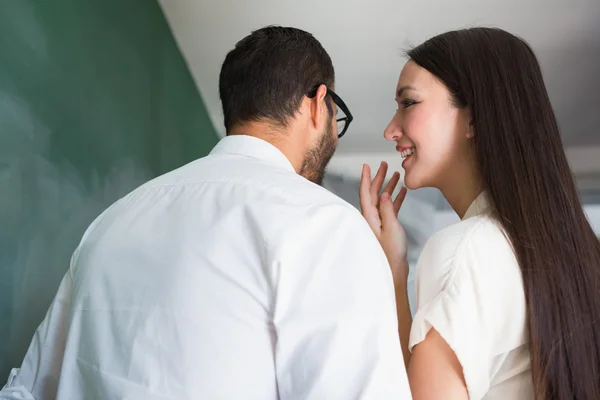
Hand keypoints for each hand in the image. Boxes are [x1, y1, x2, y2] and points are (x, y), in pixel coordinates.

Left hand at [359, 162, 408, 280]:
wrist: (393, 270)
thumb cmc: (391, 253)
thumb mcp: (392, 228)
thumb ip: (388, 209)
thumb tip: (385, 194)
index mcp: (369, 217)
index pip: (366, 192)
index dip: (366, 178)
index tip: (366, 165)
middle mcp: (372, 218)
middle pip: (374, 193)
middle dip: (379, 178)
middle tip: (384, 165)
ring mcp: (379, 222)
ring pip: (383, 199)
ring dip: (389, 186)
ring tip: (395, 174)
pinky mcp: (387, 227)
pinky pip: (390, 208)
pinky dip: (396, 199)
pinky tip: (402, 191)